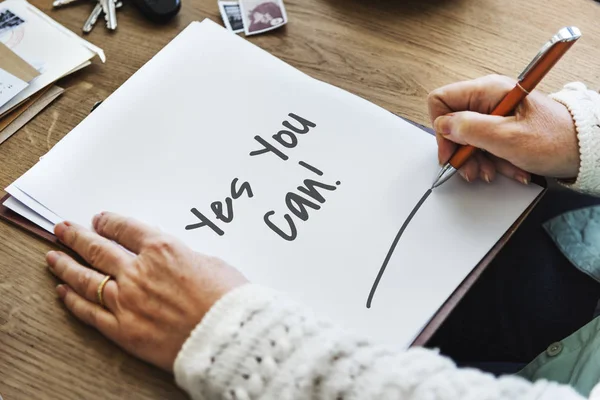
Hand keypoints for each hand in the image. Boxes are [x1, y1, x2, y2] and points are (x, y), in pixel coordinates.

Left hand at [46, 213, 247, 370]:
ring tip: (53, 257)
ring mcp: (127, 300)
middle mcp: (138, 271)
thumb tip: (170, 261)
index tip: (99, 220)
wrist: (228, 335)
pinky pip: (90, 312)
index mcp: (162, 249)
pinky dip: (73, 301)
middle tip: (62, 229)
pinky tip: (63, 292)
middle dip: (77, 237)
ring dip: (66, 265)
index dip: (109, 222)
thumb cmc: (227, 299)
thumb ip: (182, 258)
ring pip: (86, 278)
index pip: (125, 229)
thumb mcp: (209, 263)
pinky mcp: (123, 329)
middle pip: (98, 248)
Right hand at [428, 74, 579, 182]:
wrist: (585, 150)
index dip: (441, 128)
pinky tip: (508, 169)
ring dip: (478, 160)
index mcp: (487, 91)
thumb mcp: (507, 137)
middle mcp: (488, 98)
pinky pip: (485, 145)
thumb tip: (443, 126)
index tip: (451, 151)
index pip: (441, 100)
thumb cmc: (556, 139)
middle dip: (462, 151)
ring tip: (494, 172)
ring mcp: (495, 113)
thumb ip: (470, 129)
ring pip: (468, 138)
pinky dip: (493, 160)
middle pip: (454, 124)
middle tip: (473, 169)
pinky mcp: (503, 127)